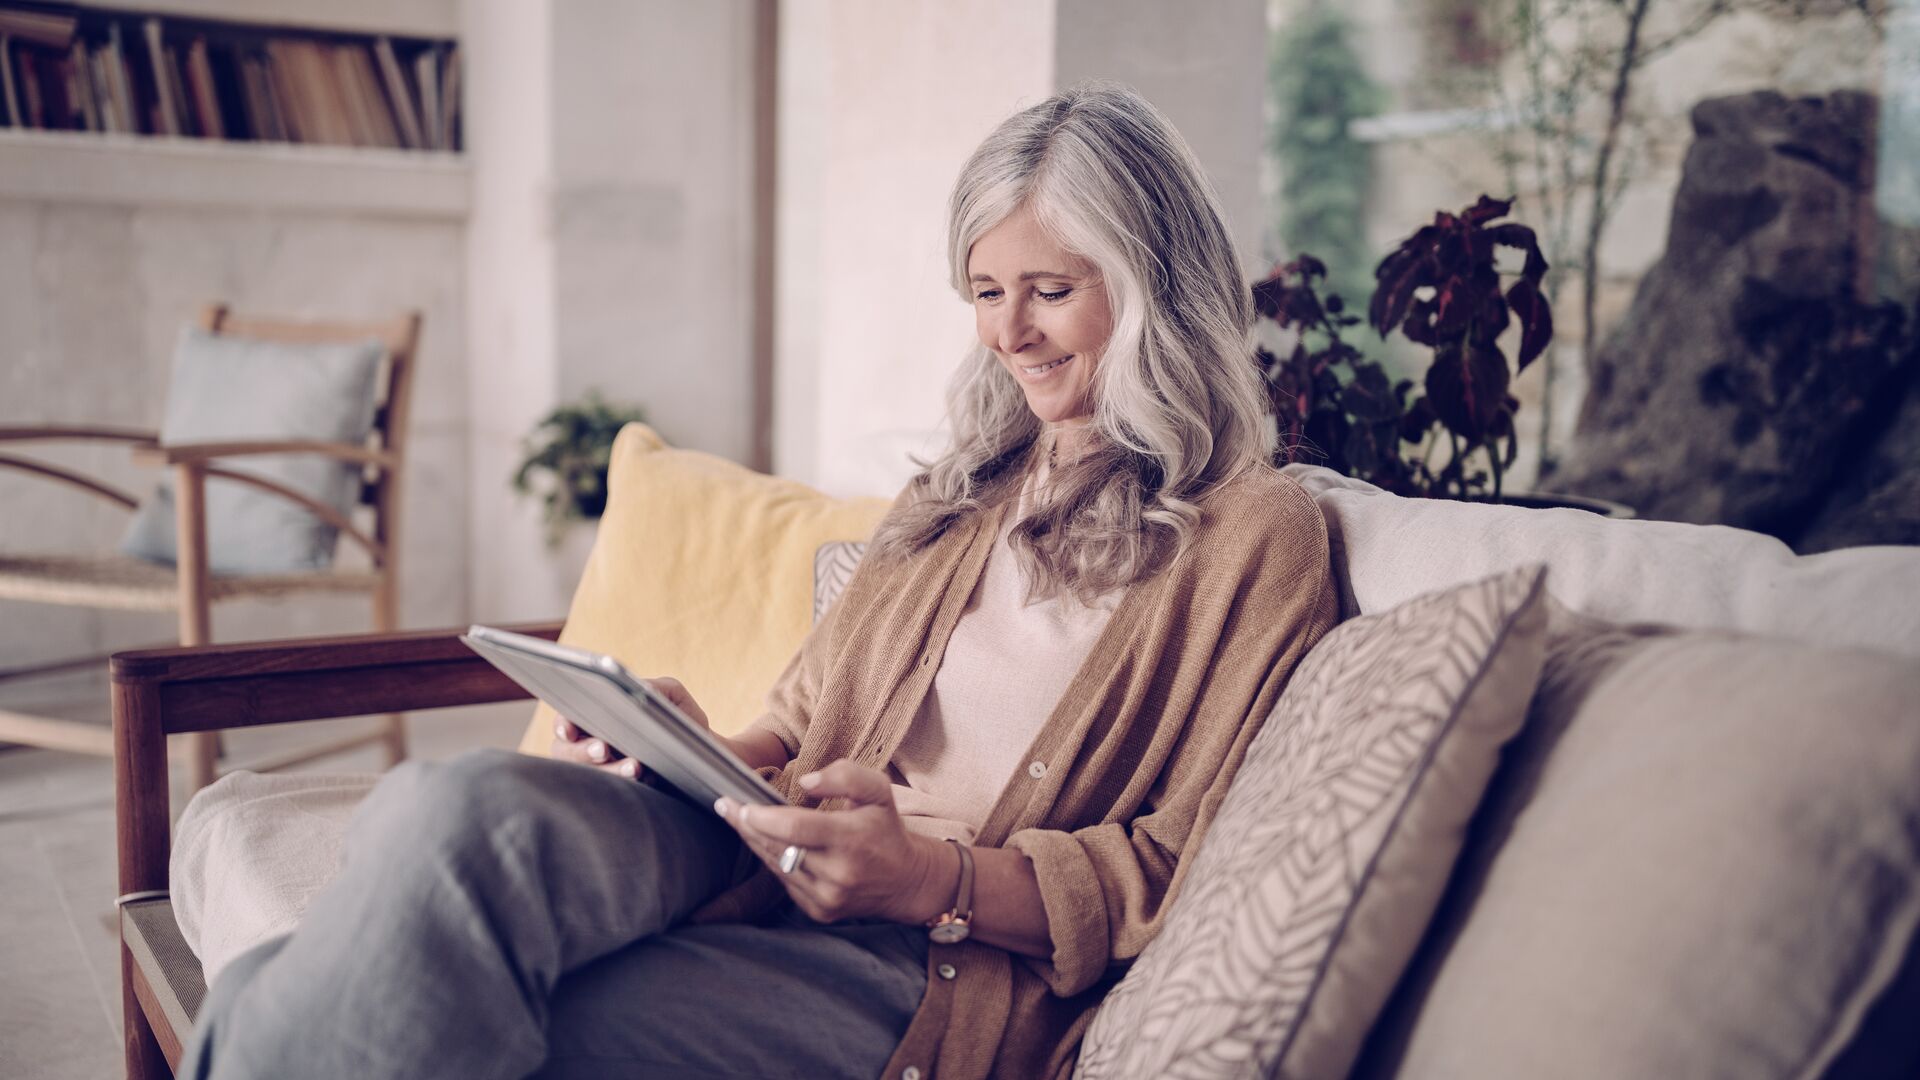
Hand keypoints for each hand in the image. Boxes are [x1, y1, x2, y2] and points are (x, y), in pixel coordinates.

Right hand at [549, 675, 712, 781]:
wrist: (707, 754)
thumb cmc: (682, 719)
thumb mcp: (673, 695)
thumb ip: (658, 688)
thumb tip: (643, 690)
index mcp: (598, 716)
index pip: (567, 720)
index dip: (563, 725)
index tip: (570, 730)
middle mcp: (593, 745)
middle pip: (569, 752)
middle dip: (584, 752)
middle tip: (604, 750)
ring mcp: (604, 771)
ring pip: (588, 776)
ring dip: (609, 771)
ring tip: (634, 767)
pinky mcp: (621, 793)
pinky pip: (612, 795)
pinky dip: (627, 788)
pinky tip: (648, 780)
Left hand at [715, 760, 950, 924]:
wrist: (906, 881)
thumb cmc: (886, 829)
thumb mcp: (878, 791)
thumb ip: (845, 776)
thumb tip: (806, 782)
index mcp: (852, 840)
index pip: (795, 829)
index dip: (762, 817)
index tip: (738, 803)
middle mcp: (838, 873)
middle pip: (778, 848)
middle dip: (747, 826)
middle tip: (725, 805)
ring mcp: (827, 897)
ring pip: (778, 866)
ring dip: (755, 842)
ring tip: (739, 820)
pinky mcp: (820, 912)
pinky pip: (786, 882)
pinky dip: (774, 861)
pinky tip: (766, 844)